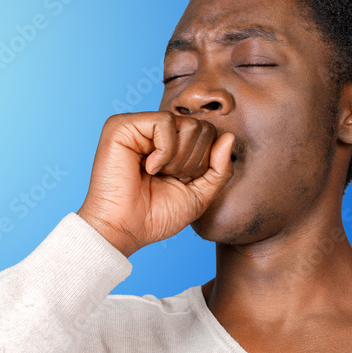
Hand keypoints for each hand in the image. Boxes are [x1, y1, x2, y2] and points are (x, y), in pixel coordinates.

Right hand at [76, 111, 234, 257]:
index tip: (180, 182)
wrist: (125, 230)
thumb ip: (219, 168)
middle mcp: (153, 131)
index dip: (204, 162)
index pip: (207, 134)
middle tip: (167, 179)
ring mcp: (137, 126)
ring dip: (179, 159)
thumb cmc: (155, 216)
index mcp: (169, 144)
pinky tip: (149, 167)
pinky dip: (164, 151)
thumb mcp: (199, 194)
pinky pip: (164, 122)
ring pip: (186, 124)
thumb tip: (229, 137)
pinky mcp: (122, 126)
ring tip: (157, 174)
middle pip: (200, 127)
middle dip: (192, 161)